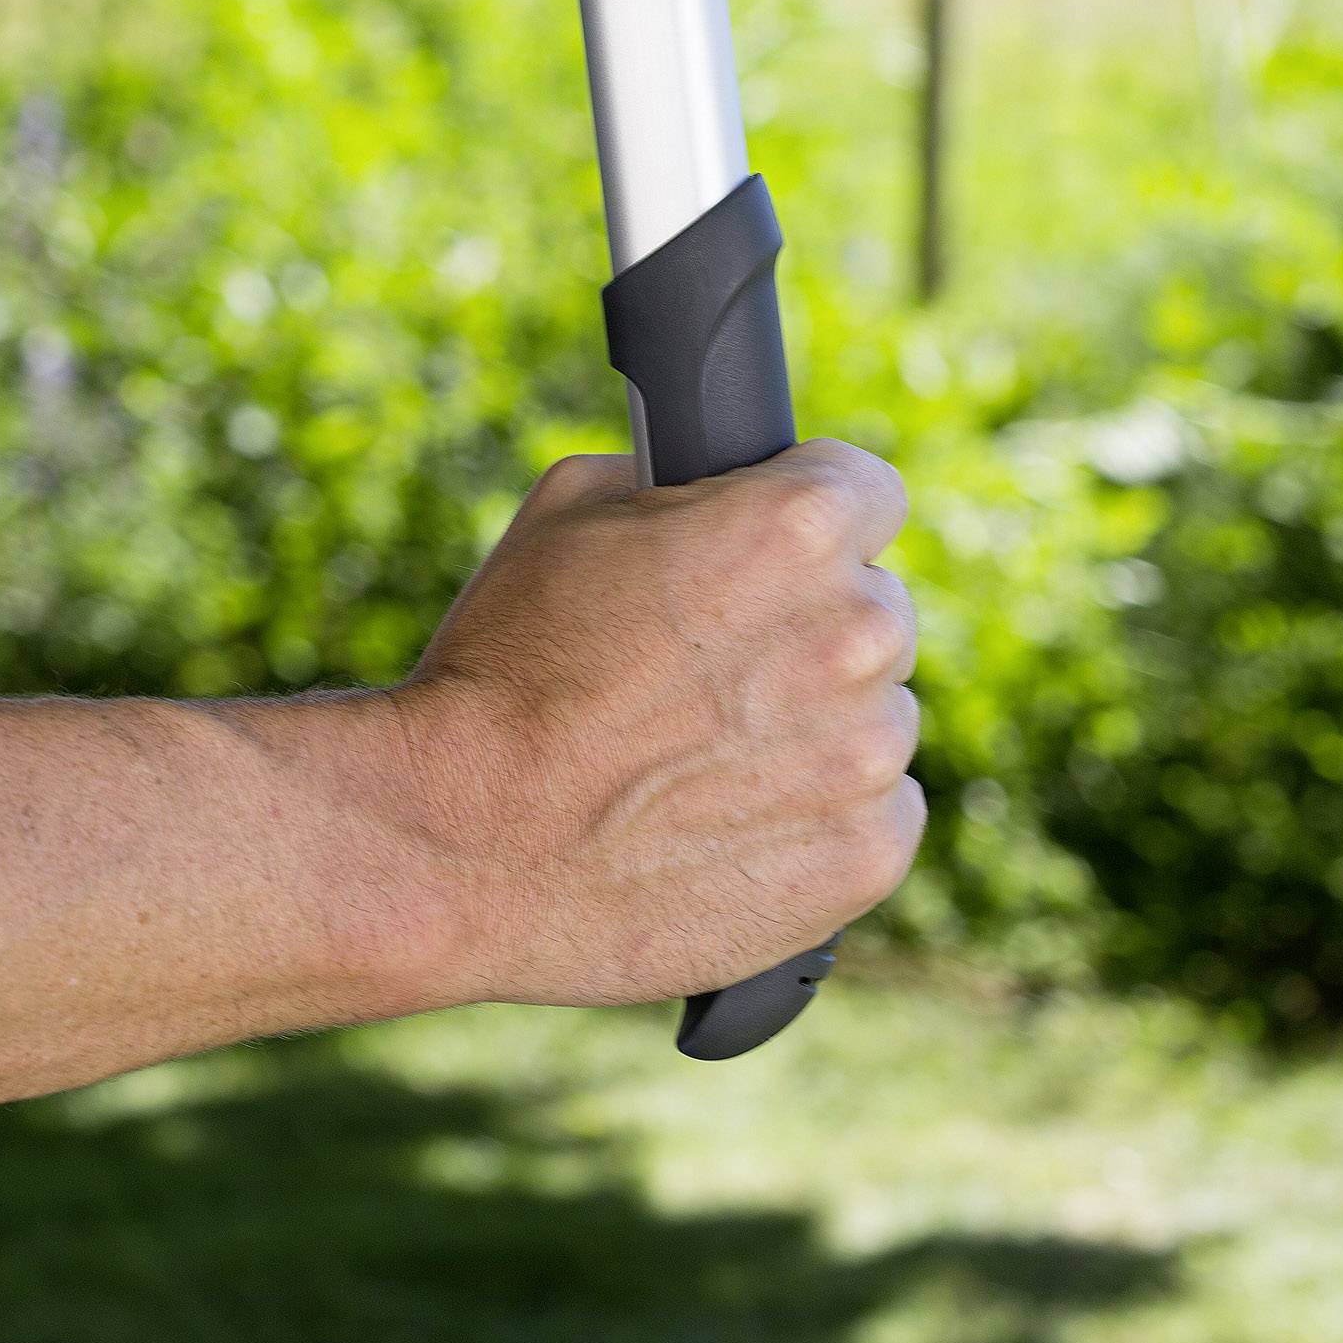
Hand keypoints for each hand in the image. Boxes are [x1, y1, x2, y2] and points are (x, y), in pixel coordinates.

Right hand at [387, 440, 923, 1008]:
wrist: (463, 843)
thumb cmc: (505, 673)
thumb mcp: (569, 515)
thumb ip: (682, 488)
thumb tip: (720, 494)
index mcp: (795, 528)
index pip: (868, 493)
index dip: (809, 524)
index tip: (773, 561)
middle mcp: (855, 633)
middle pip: (874, 612)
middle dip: (807, 634)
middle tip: (710, 679)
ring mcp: (867, 753)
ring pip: (876, 719)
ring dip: (817, 733)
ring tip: (704, 764)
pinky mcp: (866, 854)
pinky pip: (880, 815)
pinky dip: (823, 822)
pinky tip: (733, 825)